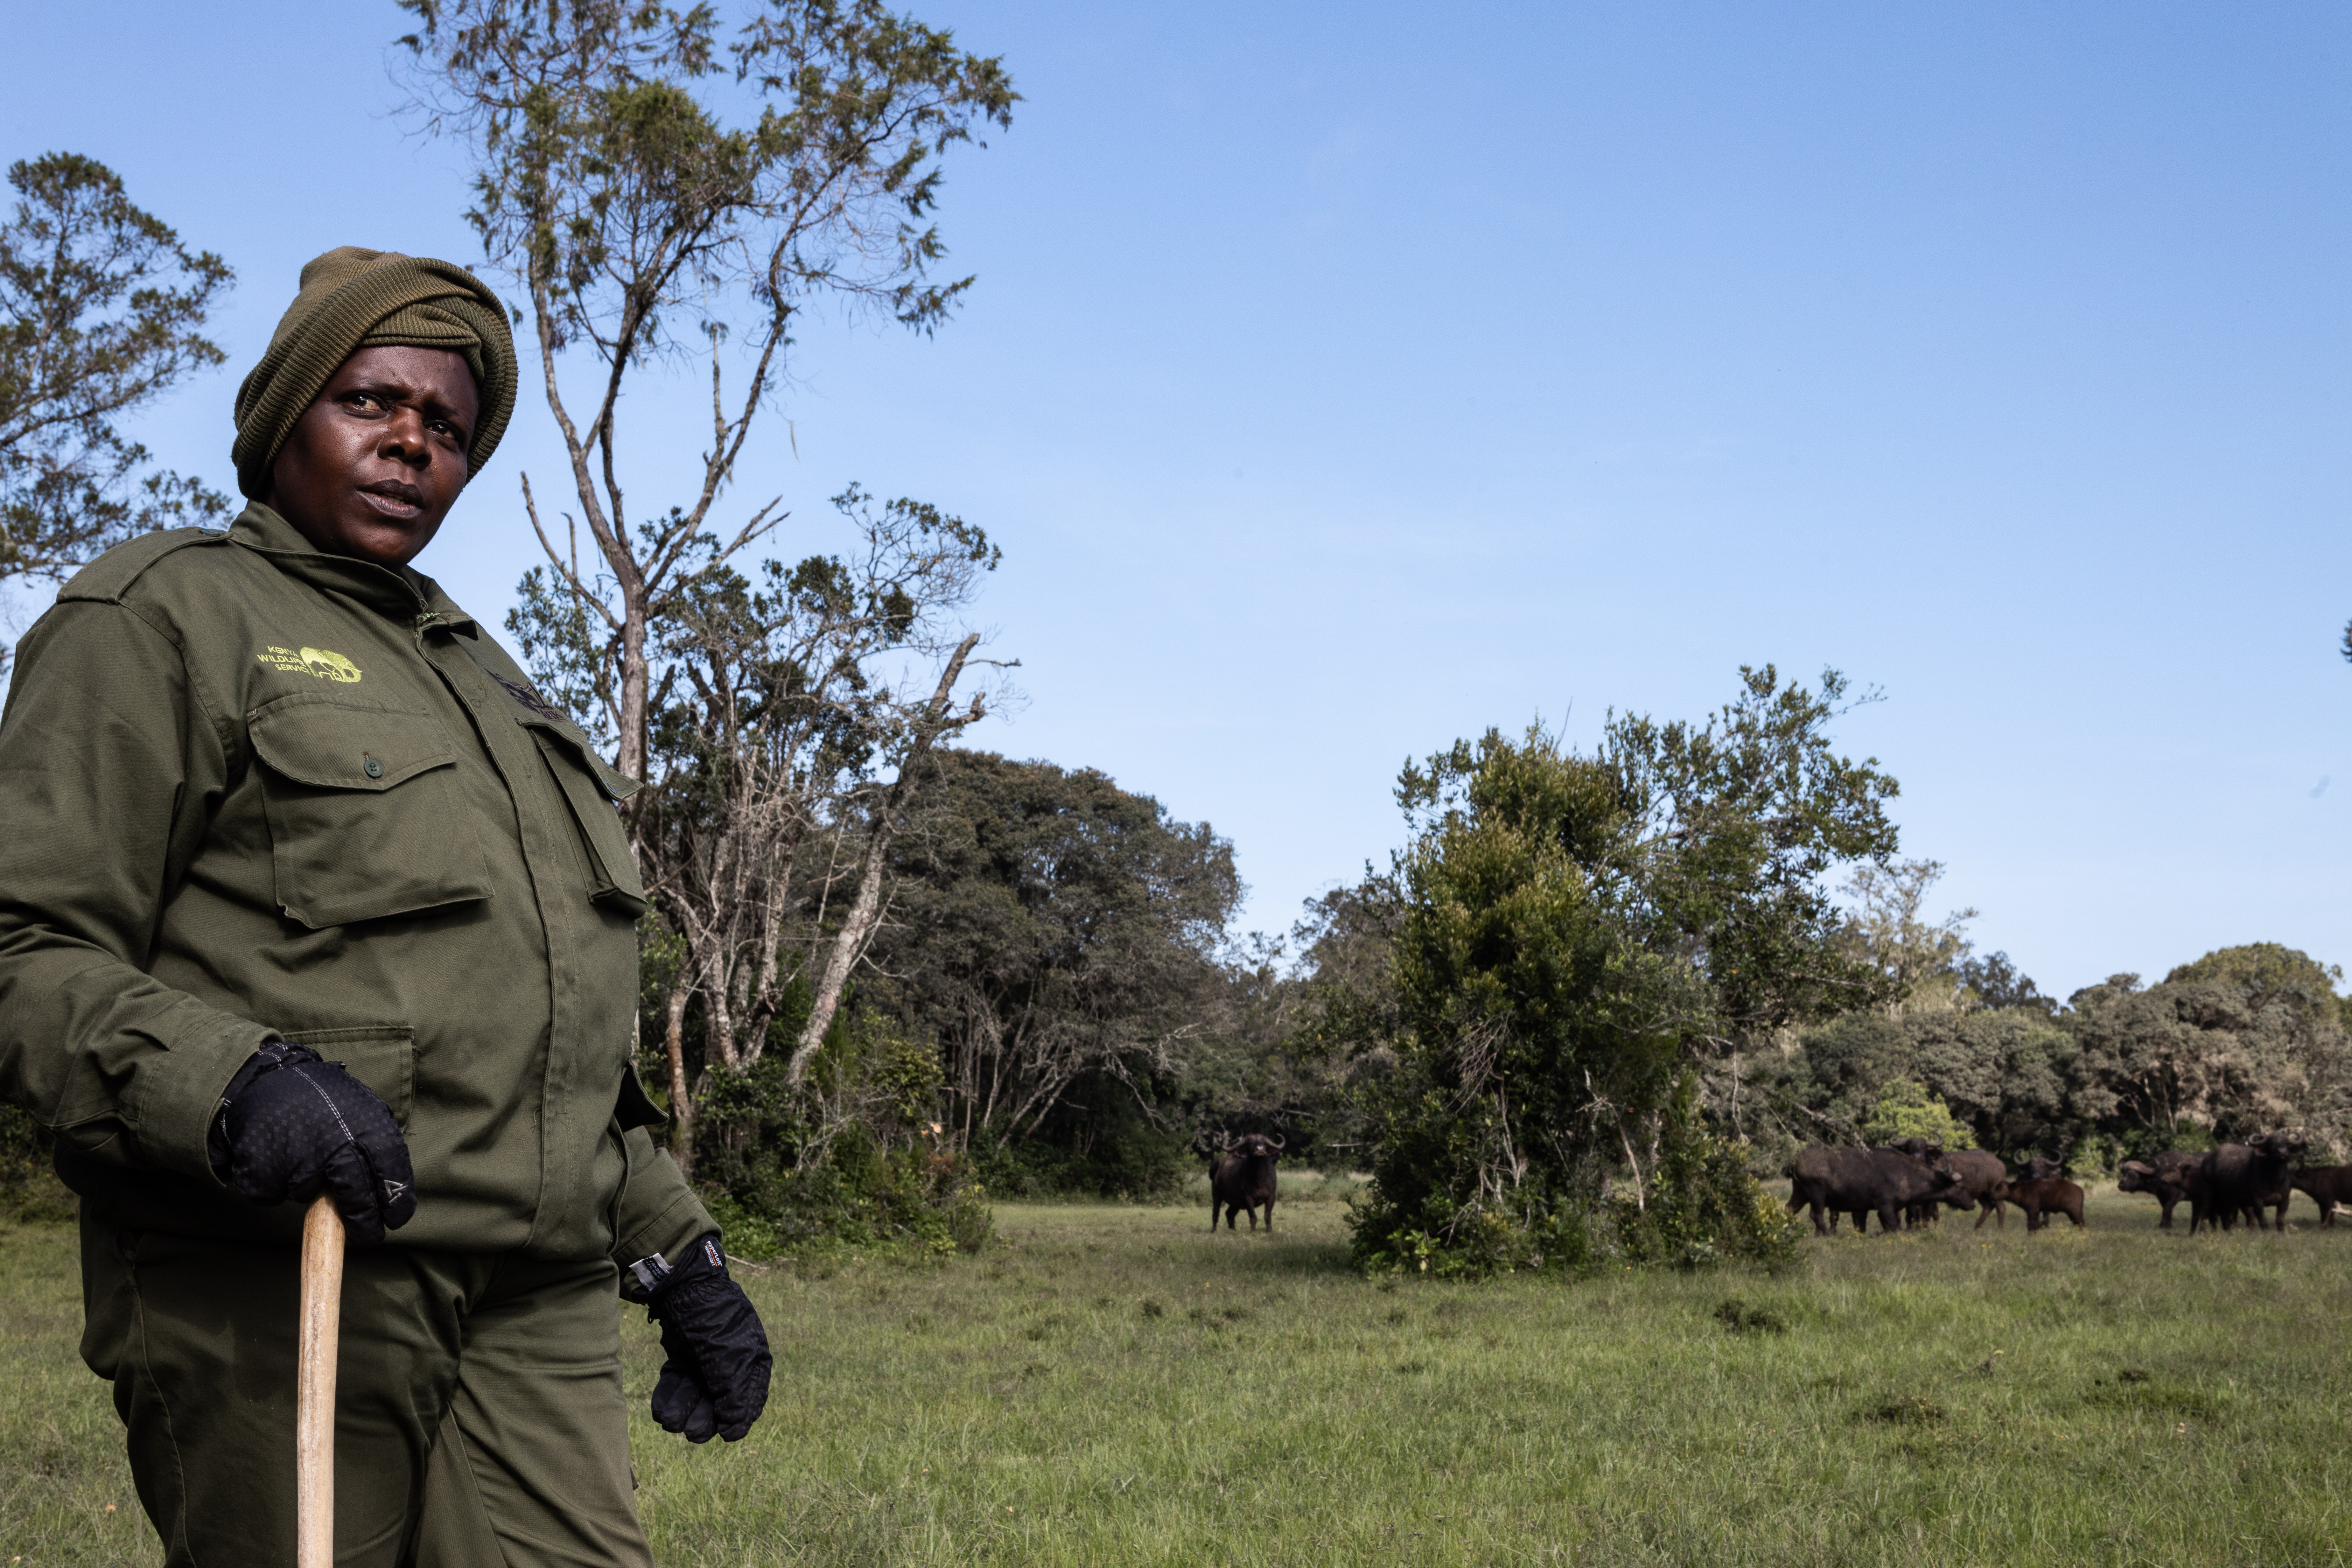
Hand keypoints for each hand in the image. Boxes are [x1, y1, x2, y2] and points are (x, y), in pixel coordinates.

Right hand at [208, 1041, 416, 1244]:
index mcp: (368, 1128)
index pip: (391, 1176)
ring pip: (309, 1196)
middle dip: (364, 1223)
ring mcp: (298, 1160)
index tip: (395, 1220)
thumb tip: (393, 1186)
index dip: (396, 1204)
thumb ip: (376, 1143)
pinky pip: (274, 1193)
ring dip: (309, 1188)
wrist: (266, 1079)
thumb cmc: (323, 1099)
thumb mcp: (361, 1109)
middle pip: (358, 1200)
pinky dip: (275, 1183)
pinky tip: (276, 1156)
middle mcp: (336, 1145)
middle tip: (367, 1234)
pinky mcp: (263, 1171)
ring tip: (302, 1155)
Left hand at [640, 1235, 771, 1442]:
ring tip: (669, 1420)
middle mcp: (730, 1364)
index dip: (739, 1420)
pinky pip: (677, 1386)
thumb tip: (735, 1431)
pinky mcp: (683, 1358)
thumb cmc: (712, 1318)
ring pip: (694, 1398)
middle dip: (704, 1419)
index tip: (726, 1434)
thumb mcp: (727, 1355)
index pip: (751, 1401)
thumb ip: (732, 1393)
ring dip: (682, 1411)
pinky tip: (659, 1410)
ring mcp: (705, 1362)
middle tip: (691, 1431)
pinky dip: (668, 1399)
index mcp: (752, 1361)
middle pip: (719, 1404)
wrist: (681, 1286)